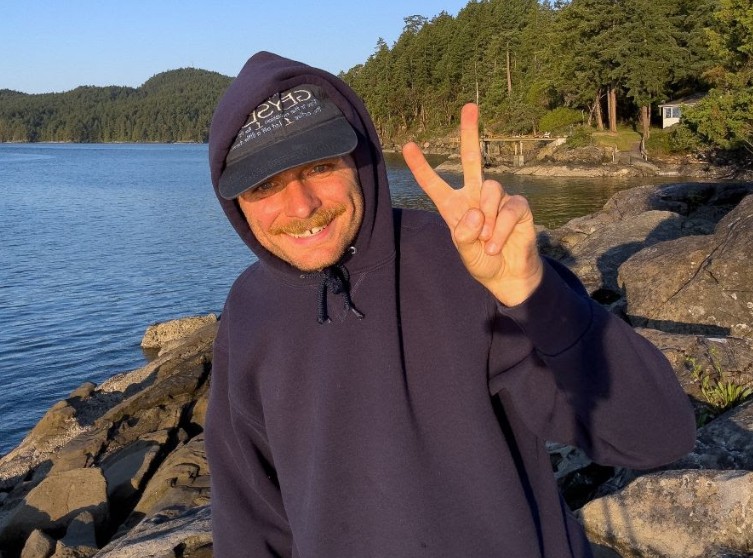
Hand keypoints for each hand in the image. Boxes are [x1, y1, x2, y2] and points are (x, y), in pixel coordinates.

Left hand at [402, 103, 542, 306]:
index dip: (421, 166)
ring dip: (487, 220)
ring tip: (486, 242)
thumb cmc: (482, 261)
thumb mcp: (465, 252)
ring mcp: (498, 199)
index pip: (434, 184)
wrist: (508, 275)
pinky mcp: (518, 206)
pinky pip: (508, 208)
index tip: (408, 146)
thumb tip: (476, 212)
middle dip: (470, 132)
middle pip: (472, 159)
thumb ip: (464, 234)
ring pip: (490, 190)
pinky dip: (500, 229)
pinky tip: (496, 244)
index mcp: (454, 206)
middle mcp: (475, 196)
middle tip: (469, 106)